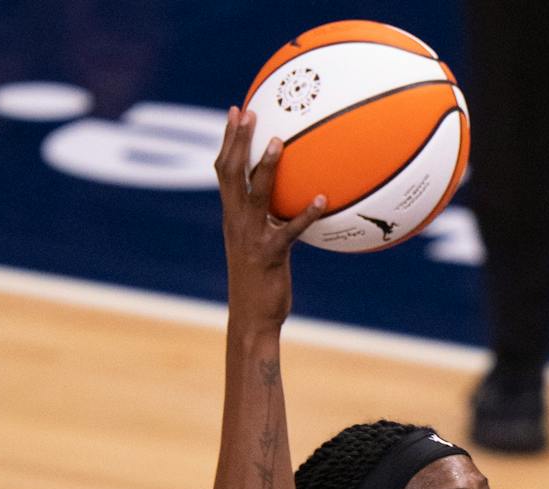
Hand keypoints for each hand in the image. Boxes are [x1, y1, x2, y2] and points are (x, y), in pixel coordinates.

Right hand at [214, 107, 327, 331]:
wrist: (252, 317)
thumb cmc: (260, 281)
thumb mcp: (262, 244)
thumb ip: (271, 220)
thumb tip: (293, 200)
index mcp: (232, 215)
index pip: (224, 170)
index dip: (228, 140)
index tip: (236, 111)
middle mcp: (237, 221)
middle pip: (231, 172)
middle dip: (237, 140)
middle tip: (247, 111)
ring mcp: (252, 236)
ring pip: (256, 194)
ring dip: (265, 167)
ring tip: (279, 142)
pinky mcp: (271, 254)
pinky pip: (289, 230)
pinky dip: (306, 214)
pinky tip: (323, 199)